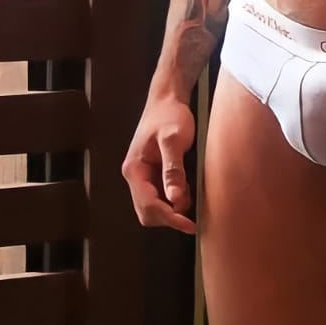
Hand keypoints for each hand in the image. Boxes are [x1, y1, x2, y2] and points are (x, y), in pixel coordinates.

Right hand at [122, 91, 197, 234]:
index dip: (169, 218)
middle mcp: (135, 176)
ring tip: (189, 192)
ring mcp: (143, 176)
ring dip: (172, 208)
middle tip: (191, 211)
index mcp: (134, 169)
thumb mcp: (174, 140)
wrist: (168, 99)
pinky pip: (161, 196)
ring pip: (154, 207)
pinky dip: (174, 199)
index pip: (148, 205)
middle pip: (147, 212)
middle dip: (169, 216)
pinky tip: (186, 186)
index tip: (190, 225)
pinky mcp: (152, 174)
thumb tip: (175, 200)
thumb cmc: (170, 115)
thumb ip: (173, 170)